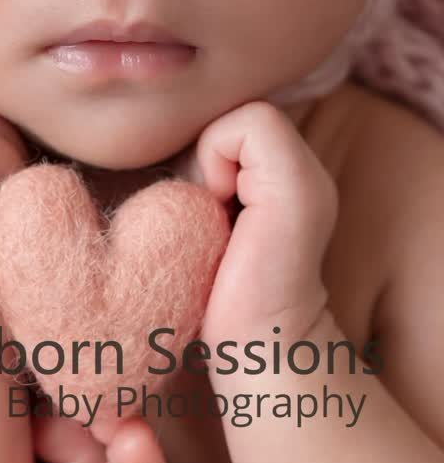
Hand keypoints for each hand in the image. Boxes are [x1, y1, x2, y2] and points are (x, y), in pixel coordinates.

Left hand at [180, 101, 338, 346]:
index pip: (228, 119)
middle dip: (204, 151)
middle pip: (232, 111)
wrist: (254, 350)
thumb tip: (156, 144)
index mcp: (280, 178)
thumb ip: (197, 177)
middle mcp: (301, 168)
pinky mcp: (299, 185)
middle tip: (202, 207)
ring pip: (242, 112)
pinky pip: (250, 124)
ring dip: (209, 156)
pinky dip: (218, 154)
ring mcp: (306, 174)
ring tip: (210, 211)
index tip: (197, 202)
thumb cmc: (211, 296)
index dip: (202, 149)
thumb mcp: (198, 220)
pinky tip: (218, 207)